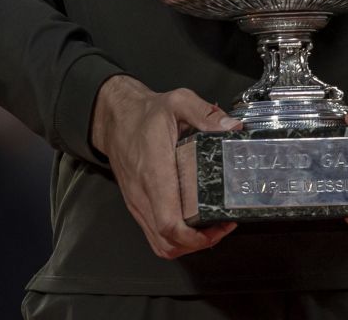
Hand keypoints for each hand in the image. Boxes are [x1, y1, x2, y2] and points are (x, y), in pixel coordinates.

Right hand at [90, 76, 240, 258]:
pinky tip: (192, 225)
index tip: (220, 226)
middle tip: (222, 226)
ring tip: (210, 229)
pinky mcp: (136, 204)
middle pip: (168, 242)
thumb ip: (205, 114)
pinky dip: (175, 239)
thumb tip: (232, 127)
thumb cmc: (145, 113)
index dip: (196, 236)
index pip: (170, 222)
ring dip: (187, 245)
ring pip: (161, 244)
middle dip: (199, 243)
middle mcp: (143, 193)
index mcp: (154, 171)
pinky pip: (154, 235)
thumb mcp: (178, 101)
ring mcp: (137, 202)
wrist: (115, 117)